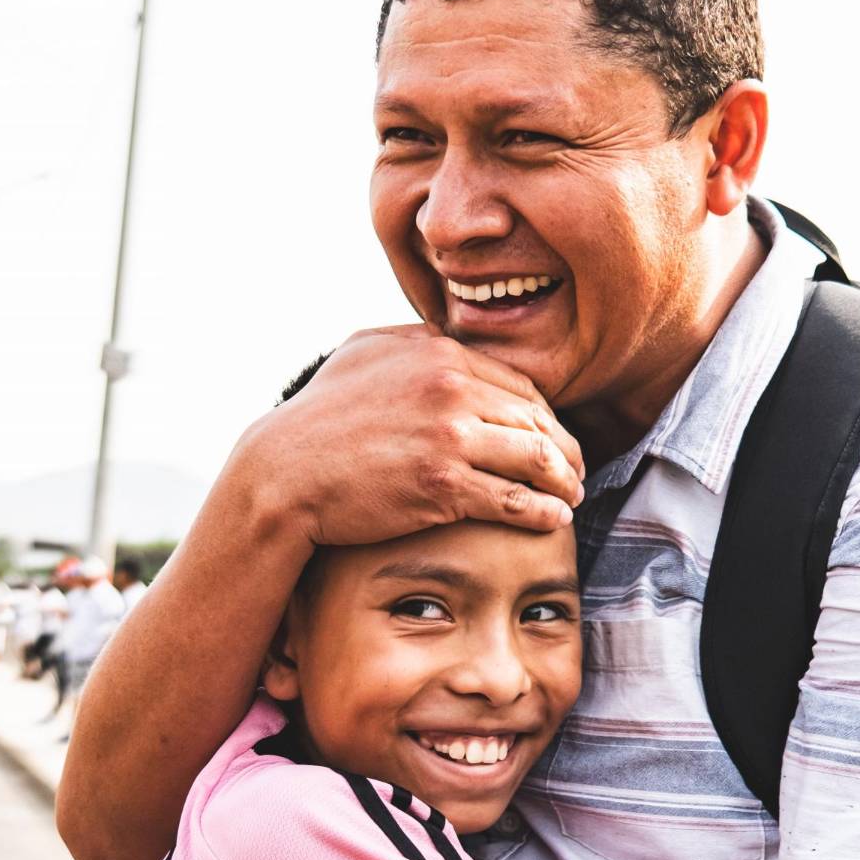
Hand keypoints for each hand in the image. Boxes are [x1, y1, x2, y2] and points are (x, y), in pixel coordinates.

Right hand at [237, 326, 584, 548]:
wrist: (284, 473)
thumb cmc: (319, 419)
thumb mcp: (365, 354)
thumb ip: (415, 343)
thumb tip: (449, 339)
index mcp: (437, 351)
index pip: (518, 385)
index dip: (545, 417)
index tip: (552, 438)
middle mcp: (449, 387)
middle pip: (536, 419)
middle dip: (565, 450)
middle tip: (575, 472)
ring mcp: (448, 436)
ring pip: (536, 458)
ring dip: (564, 482)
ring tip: (571, 498)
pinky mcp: (443, 485)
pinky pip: (514, 499)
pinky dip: (543, 511)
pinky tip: (555, 520)